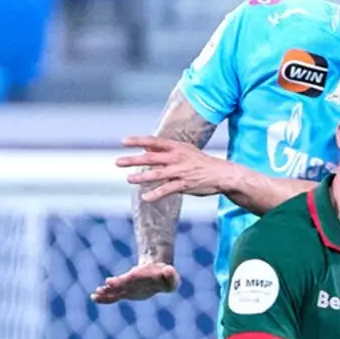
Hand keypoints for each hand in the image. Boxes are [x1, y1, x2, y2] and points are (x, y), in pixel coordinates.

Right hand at [90, 261, 180, 303]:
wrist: (156, 273)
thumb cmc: (165, 277)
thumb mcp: (172, 278)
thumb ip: (172, 276)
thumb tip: (169, 270)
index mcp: (140, 276)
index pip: (131, 278)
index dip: (122, 280)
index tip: (110, 281)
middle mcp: (131, 281)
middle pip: (121, 284)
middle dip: (114, 286)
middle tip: (104, 286)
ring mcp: (127, 287)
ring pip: (115, 290)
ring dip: (106, 293)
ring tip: (94, 295)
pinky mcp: (125, 293)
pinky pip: (114, 296)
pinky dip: (105, 298)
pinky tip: (95, 298)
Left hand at [117, 136, 239, 201]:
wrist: (221, 174)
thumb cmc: (200, 162)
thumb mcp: (184, 150)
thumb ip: (164, 149)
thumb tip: (145, 147)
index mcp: (176, 147)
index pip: (153, 141)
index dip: (137, 141)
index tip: (123, 141)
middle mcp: (176, 158)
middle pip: (150, 157)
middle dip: (133, 160)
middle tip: (118, 162)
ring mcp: (180, 172)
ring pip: (156, 174)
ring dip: (141, 177)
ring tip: (129, 179)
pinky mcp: (184, 185)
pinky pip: (167, 190)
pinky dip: (155, 194)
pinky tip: (145, 197)